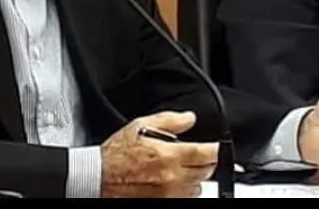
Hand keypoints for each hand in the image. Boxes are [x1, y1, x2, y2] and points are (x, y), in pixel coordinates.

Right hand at [100, 110, 218, 197]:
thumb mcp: (140, 126)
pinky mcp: (164, 204)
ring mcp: (170, 195)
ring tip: (178, 167)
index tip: (218, 147)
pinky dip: (184, 190)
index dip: (217, 149)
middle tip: (194, 154)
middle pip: (206, 171)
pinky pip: (186, 198)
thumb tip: (189, 118)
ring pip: (198, 187)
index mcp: (170, 156)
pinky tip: (172, 181)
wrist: (99, 178)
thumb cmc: (116, 154)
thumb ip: (170, 120)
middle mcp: (174, 178)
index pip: (208, 154)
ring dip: (194, 177)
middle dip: (204, 161)